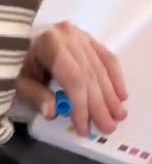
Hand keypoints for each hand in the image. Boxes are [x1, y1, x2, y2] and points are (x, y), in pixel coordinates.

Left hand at [15, 21, 127, 135]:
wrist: (16, 45)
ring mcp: (80, 35)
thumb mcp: (19, 82)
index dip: (82, 104)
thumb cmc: (18, 66)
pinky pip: (106, 57)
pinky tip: (121, 94)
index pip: (74, 78)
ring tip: (119, 115)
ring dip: (111, 94)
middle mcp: (70, 36)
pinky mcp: (87, 38)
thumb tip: (54, 111)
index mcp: (51, 44)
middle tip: (109, 127)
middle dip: (100, 104)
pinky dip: (114, 77)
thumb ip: (36, 96)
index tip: (85, 128)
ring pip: (101, 67)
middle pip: (90, 74)